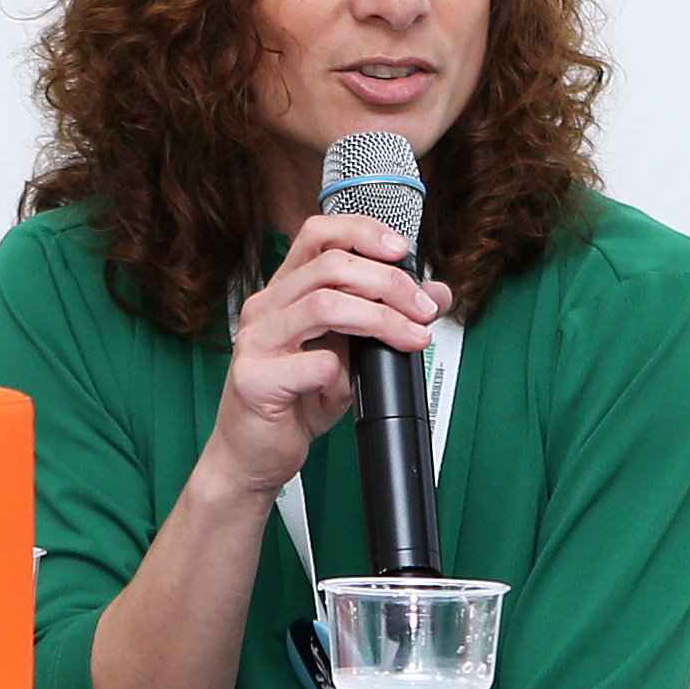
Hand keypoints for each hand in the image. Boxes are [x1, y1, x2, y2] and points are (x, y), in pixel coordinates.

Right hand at [201, 210, 443, 508]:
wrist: (253, 456)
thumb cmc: (296, 403)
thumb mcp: (350, 355)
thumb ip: (384, 320)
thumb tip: (436, 295)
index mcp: (284, 292)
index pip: (317, 234)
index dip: (362, 232)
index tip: (401, 250)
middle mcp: (265, 307)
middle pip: (331, 266)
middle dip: (390, 282)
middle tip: (423, 309)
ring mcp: (255, 341)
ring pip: (325, 305)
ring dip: (380, 319)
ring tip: (411, 338)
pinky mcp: (255, 379)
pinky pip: (315, 364)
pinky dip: (343, 378)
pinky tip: (344, 392)